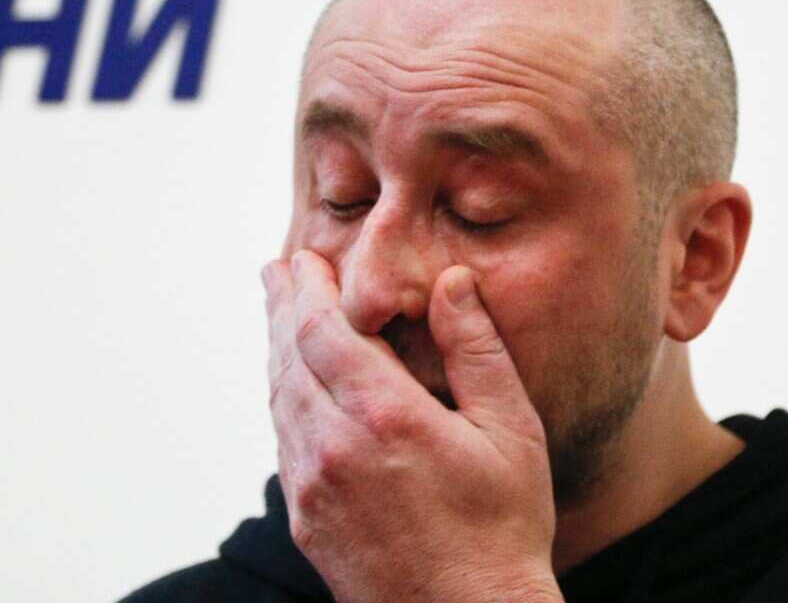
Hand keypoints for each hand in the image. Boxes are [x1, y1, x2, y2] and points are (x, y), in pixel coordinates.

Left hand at [262, 250, 562, 602]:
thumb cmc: (503, 527)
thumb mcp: (512, 431)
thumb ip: (476, 350)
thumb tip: (452, 281)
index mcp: (385, 418)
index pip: (324, 331)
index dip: (309, 289)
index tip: (304, 259)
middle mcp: (333, 449)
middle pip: (289, 359)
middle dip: (282, 309)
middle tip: (277, 272)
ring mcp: (312, 488)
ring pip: (279, 401)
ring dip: (276, 352)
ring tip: (280, 320)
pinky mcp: (306, 520)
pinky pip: (284, 442)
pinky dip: (283, 400)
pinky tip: (294, 390)